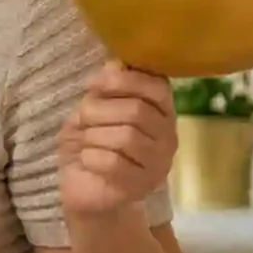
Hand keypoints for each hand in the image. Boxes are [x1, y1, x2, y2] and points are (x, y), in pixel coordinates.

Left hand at [59, 62, 178, 218]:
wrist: (85, 189)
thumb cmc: (90, 144)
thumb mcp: (92, 108)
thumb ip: (105, 87)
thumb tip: (116, 63)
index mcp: (160, 110)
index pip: (157, 85)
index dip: (124, 80)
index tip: (97, 86)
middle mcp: (168, 135)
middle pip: (136, 110)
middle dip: (97, 111)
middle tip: (84, 121)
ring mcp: (159, 163)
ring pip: (126, 137)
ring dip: (93, 137)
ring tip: (88, 144)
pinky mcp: (142, 186)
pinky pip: (114, 164)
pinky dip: (91, 158)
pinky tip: (89, 162)